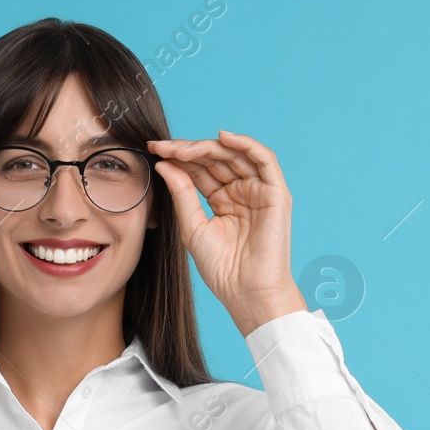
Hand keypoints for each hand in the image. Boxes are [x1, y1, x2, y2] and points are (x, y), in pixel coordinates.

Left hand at [147, 130, 306, 333]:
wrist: (246, 292)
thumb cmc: (222, 268)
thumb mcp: (192, 227)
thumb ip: (181, 193)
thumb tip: (164, 163)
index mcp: (222, 199)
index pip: (200, 169)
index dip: (178, 158)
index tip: (153, 151)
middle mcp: (241, 191)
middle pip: (214, 158)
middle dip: (187, 150)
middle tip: (162, 147)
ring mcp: (259, 190)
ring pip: (235, 155)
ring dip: (208, 146)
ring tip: (182, 148)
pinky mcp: (276, 193)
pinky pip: (264, 159)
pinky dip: (245, 144)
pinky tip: (222, 137)